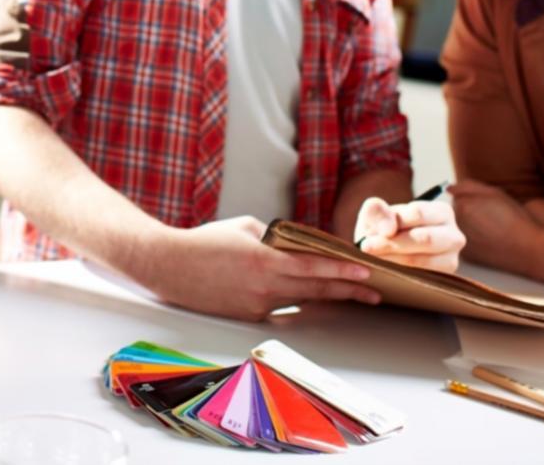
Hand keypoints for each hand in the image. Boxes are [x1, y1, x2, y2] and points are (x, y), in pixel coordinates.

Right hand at [137, 217, 379, 321]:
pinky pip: (280, 306)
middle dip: (348, 291)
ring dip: (326, 295)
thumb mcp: (244, 227)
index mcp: (265, 260)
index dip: (342, 270)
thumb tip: (296, 244)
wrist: (170, 267)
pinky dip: (295, 298)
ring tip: (349, 293)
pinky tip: (307, 295)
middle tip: (373, 293)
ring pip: (301, 300)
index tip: (365, 271)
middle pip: (317, 290)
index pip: (314, 267)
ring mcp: (257, 305)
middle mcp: (264, 287)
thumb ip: (275, 237)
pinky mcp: (248, 315)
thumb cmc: (205, 242)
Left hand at [354, 196, 464, 271]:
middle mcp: (453, 235)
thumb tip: (389, 229)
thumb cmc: (384, 228)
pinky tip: (384, 270)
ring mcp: (451, 259)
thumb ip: (377, 211)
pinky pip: (422, 278)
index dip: (393, 222)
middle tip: (367, 248)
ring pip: (423, 260)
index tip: (371, 234)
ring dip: (393, 261)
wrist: (387, 252)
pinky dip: (400, 274)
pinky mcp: (444, 279)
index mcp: (441, 211)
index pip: (418, 213)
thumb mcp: (375, 214)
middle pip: (425, 238)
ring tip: (373, 259)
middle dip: (393, 244)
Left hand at [449, 179, 542, 273]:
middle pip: (454, 212)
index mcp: (462, 206)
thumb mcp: (493, 193)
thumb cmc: (514, 218)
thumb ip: (468, 186)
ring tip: (490, 230)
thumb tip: (449, 188)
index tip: (489, 207)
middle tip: (490, 218)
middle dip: (467, 212)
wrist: (528, 249)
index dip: (474, 199)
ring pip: (458, 227)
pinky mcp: (465, 255)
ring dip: (468, 225)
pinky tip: (488, 240)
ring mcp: (459, 241)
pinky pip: (464, 241)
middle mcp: (456, 225)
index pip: (456, 196)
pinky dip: (472, 239)